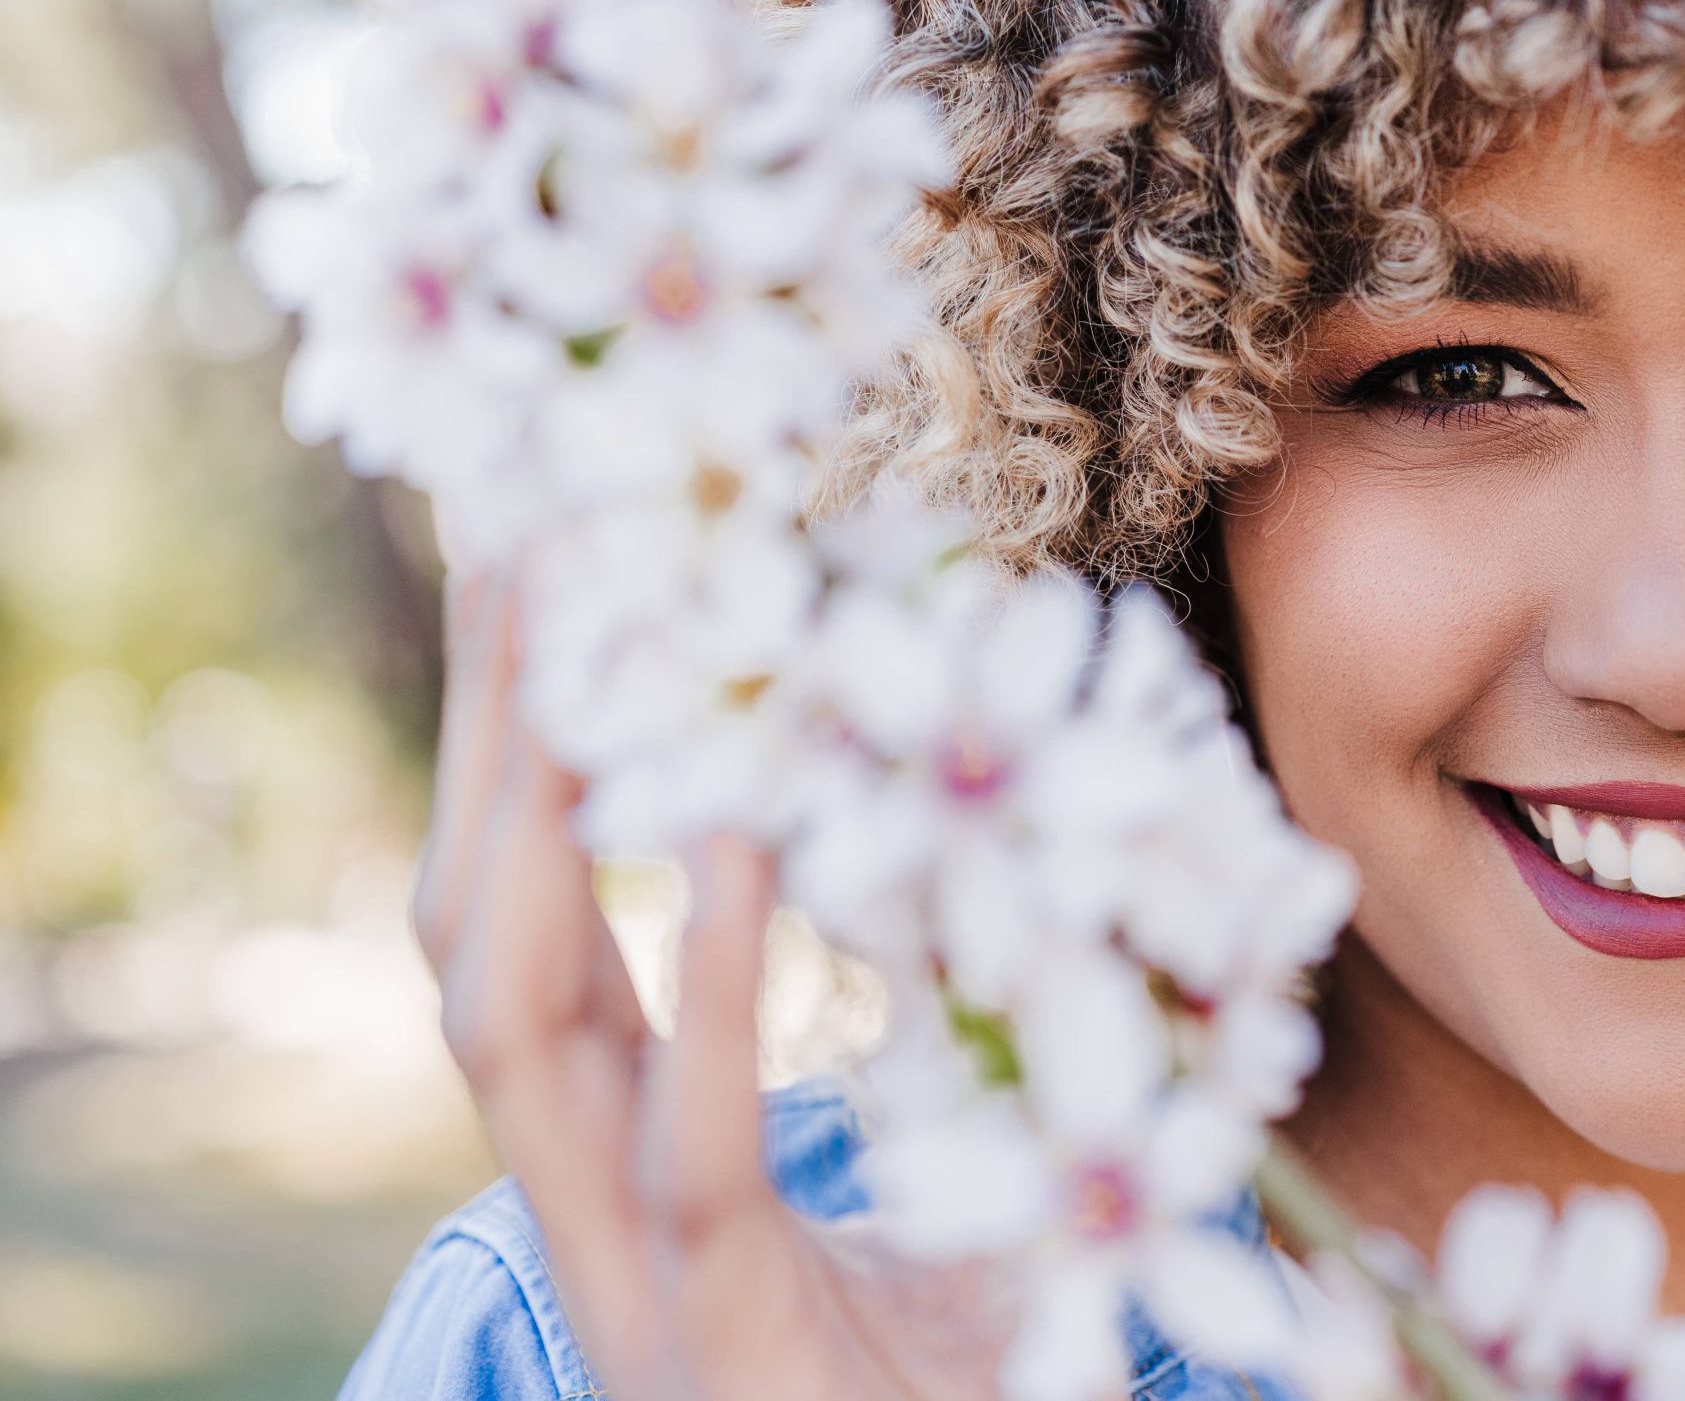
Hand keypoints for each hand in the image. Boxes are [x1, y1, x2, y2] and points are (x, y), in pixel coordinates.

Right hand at [416, 575, 1011, 1400]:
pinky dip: (711, 981)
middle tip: (520, 541)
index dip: (509, 753)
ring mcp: (642, 1276)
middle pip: (477, 936)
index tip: (536, 578)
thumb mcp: (969, 1148)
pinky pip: (691, 1144)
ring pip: (516, 1031)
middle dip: (485, 745)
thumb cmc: (981, 1350)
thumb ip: (970, 1002)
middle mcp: (600, 1197)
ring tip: (587, 647)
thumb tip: (1029, 821)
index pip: (526, 918)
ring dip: (534, 832)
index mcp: (629, 1146)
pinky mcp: (722, 1341)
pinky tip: (733, 839)